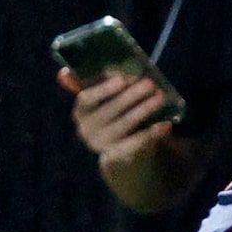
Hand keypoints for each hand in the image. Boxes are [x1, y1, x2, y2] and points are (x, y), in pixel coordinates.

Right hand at [59, 68, 176, 169]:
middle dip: (131, 96)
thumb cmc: (113, 114)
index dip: (103, 89)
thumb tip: (64, 74)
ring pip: (125, 125)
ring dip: (144, 109)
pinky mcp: (120, 157)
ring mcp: (103, 145)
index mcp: (81, 112)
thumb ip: (93, 84)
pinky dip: (153, 133)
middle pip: (110, 111)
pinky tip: (167, 125)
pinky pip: (138, 144)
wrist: (120, 150)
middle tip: (149, 83)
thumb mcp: (102, 100)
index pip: (87, 99)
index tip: (121, 79)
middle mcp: (87, 130)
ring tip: (160, 97)